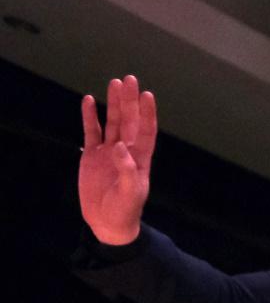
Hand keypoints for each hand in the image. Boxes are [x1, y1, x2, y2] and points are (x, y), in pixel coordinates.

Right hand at [80, 76, 158, 244]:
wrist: (108, 223)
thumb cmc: (125, 210)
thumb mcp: (130, 193)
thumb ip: (127, 170)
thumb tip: (119, 147)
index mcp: (140, 159)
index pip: (146, 131)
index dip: (147, 114)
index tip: (147, 95)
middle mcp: (126, 151)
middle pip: (129, 121)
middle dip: (129, 101)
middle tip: (129, 79)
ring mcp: (109, 151)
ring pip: (111, 122)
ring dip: (113, 104)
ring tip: (114, 83)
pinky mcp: (92, 155)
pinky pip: (91, 132)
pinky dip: (89, 117)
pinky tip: (88, 101)